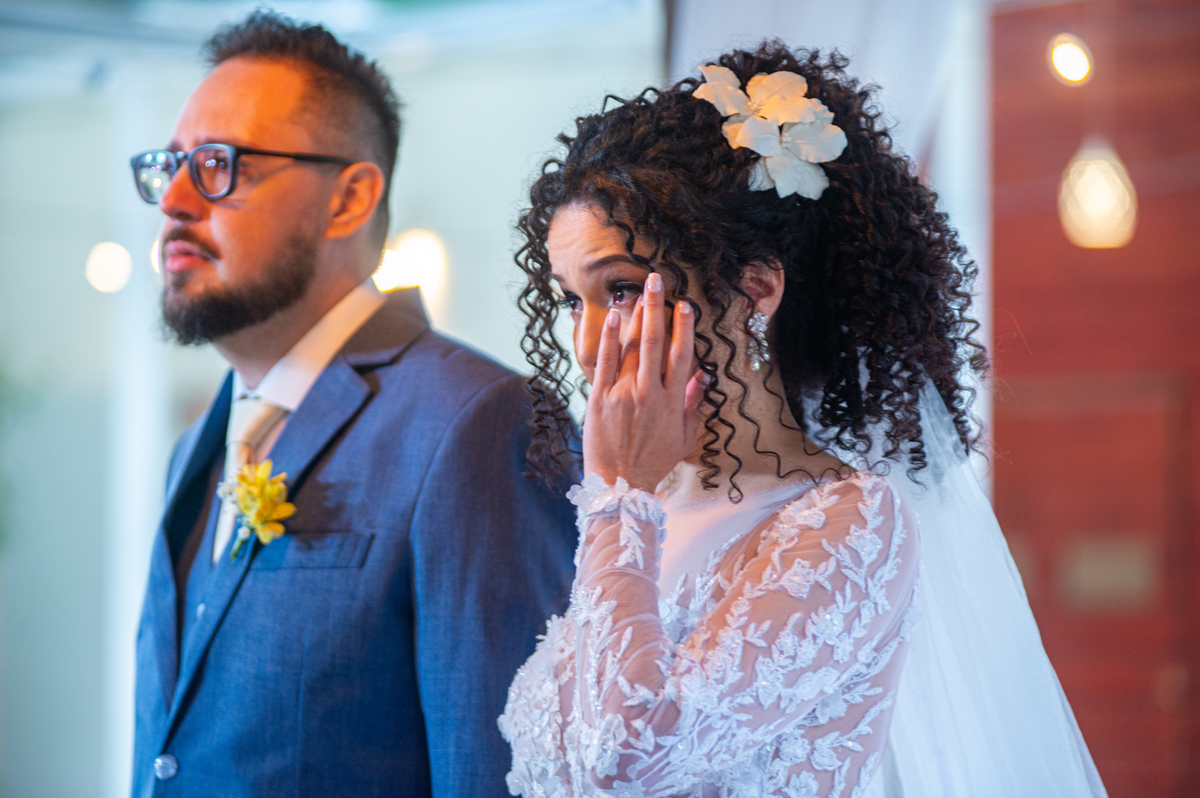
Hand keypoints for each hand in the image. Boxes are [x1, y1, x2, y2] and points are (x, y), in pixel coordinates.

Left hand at [582, 273, 706, 492]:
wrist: (620, 485)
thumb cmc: (654, 462)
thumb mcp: (684, 437)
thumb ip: (694, 404)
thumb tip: (702, 375)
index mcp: (673, 403)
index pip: (682, 356)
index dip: (685, 328)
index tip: (686, 305)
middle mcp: (650, 394)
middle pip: (657, 342)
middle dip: (658, 308)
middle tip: (658, 280)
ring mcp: (623, 395)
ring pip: (632, 348)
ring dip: (637, 317)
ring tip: (641, 292)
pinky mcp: (600, 400)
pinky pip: (605, 363)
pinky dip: (610, 339)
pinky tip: (614, 318)